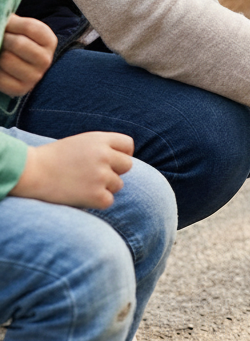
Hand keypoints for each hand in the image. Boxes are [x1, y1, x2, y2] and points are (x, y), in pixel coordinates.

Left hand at [1, 15, 56, 95]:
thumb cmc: (14, 41)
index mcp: (49, 41)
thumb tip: (1, 22)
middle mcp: (46, 60)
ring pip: (7, 60)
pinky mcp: (21, 89)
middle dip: (3, 39)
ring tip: (1, 53)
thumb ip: (10, 21)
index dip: (11, 24)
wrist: (15, 64)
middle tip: (2, 40)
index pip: (29, 27)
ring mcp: (35, 76)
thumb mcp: (16, 27)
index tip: (6, 25)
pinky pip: (0, 77)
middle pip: (18, 44)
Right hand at [10, 132, 133, 208]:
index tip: (109, 160)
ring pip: (118, 184)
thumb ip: (103, 147)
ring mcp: (101, 176)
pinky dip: (97, 201)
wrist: (31, 172)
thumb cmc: (54, 158)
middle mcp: (104, 155)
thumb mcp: (81, 143)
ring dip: (104, 187)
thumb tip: (126, 159)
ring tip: (81, 184)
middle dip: (114, 171)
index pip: (128, 145)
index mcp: (100, 139)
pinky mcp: (96, 195)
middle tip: (92, 174)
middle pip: (127, 165)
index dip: (121, 153)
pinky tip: (81, 195)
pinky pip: (109, 200)